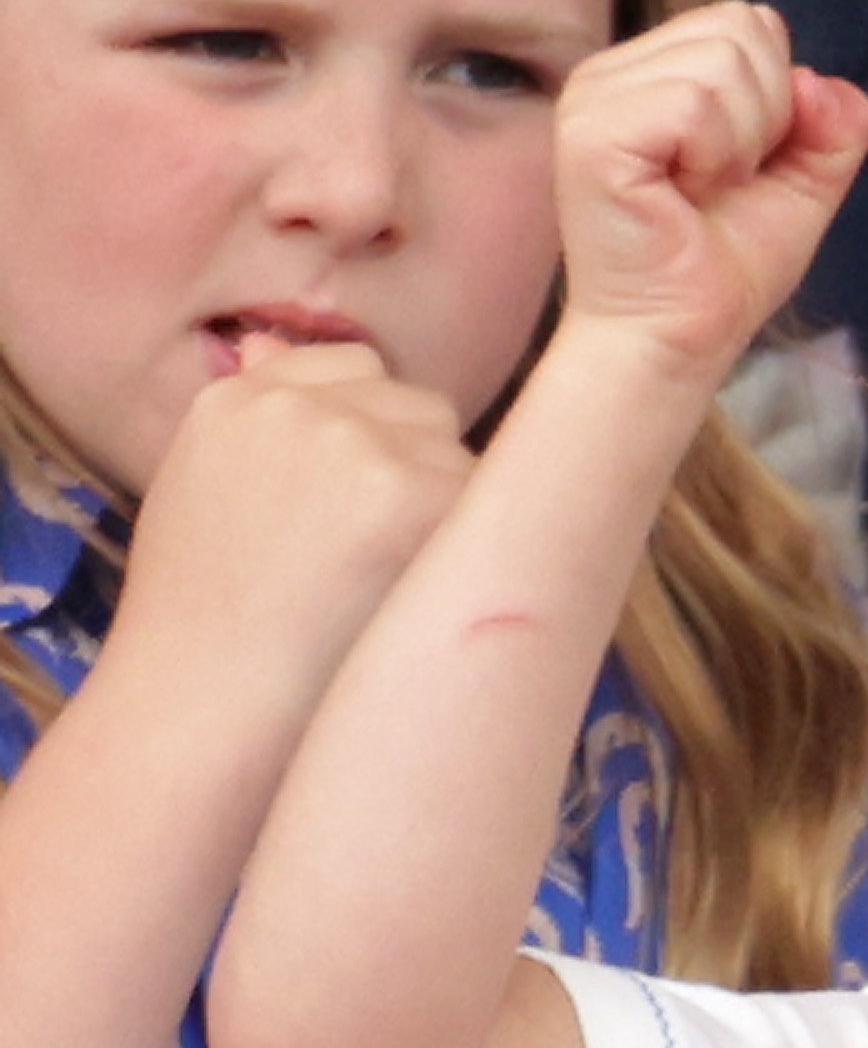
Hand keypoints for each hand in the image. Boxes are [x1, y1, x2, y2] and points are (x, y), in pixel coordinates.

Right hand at [113, 337, 471, 707]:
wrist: (203, 702)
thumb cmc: (202, 624)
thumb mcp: (199, 493)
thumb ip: (250, 425)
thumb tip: (271, 345)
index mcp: (238, 398)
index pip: (353, 368)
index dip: (377, 434)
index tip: (367, 501)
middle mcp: (296, 404)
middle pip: (418, 405)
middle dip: (420, 465)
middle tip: (389, 554)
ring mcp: (353, 440)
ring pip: (458, 451)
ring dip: (452, 505)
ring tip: (397, 581)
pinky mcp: (408, 488)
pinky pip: (488, 497)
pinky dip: (474, 547)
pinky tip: (426, 595)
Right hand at [551, 1, 867, 383]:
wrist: (680, 338)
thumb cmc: (725, 267)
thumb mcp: (803, 186)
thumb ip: (833, 127)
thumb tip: (824, 81)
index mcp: (653, 70)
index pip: (748, 22)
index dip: (779, 97)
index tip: (745, 166)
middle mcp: (614, 71)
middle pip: (740, 27)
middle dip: (767, 115)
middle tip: (722, 182)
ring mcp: (594, 96)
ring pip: (722, 62)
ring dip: (740, 143)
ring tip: (700, 191)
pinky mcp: (590, 131)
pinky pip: (694, 104)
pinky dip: (714, 157)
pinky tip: (682, 195)